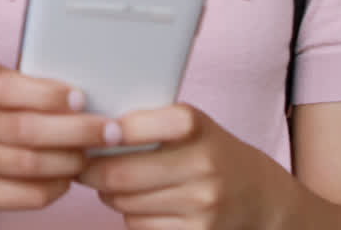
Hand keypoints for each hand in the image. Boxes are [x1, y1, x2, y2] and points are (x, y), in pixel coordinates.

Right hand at [0, 63, 112, 210]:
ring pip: (30, 166)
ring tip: (91, 153)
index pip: (7, 90)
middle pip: (27, 131)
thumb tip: (81, 94)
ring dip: (70, 161)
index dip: (47, 94)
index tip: (80, 96)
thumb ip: (22, 83)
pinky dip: (54, 187)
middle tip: (111, 131)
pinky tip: (67, 176)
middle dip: (77, 131)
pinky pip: (24, 196)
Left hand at [79, 104, 295, 228]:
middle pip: (117, 174)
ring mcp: (201, 202)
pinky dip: (130, 215)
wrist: (260, 195)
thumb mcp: (187, 124)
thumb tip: (86, 132)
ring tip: (115, 183)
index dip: (99, 136)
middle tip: (81, 165)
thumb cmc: (208, 151)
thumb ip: (144, 121)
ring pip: (124, 203)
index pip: (126, 128)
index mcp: (193, 124)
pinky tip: (143, 204)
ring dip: (108, 195)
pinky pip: (139, 225)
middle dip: (90, 172)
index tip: (85, 136)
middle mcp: (201, 162)